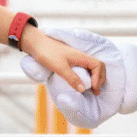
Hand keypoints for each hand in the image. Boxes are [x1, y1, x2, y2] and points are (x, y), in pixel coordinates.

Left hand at [20, 28, 136, 128]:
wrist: (36, 44)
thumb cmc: (47, 53)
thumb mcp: (60, 67)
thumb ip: (72, 78)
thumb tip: (83, 89)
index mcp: (82, 57)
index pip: (98, 65)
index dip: (99, 77)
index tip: (93, 88)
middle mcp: (82, 57)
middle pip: (99, 66)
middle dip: (100, 79)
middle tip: (96, 91)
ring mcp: (77, 59)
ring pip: (92, 68)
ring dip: (95, 78)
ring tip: (93, 89)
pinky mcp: (71, 62)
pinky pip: (85, 69)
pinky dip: (88, 77)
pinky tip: (83, 84)